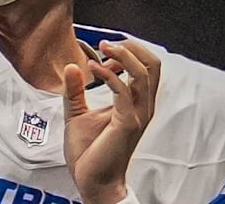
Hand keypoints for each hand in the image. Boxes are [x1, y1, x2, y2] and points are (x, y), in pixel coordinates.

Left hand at [62, 40, 159, 203]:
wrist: (93, 181)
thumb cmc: (89, 153)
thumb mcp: (77, 113)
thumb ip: (75, 90)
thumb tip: (71, 67)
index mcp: (134, 103)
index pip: (146, 67)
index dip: (126, 51)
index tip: (102, 50)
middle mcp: (141, 106)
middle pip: (153, 65)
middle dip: (131, 46)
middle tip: (106, 43)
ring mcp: (137, 114)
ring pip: (144, 73)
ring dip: (122, 55)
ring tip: (102, 48)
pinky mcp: (127, 122)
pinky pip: (124, 90)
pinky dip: (108, 74)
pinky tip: (91, 68)